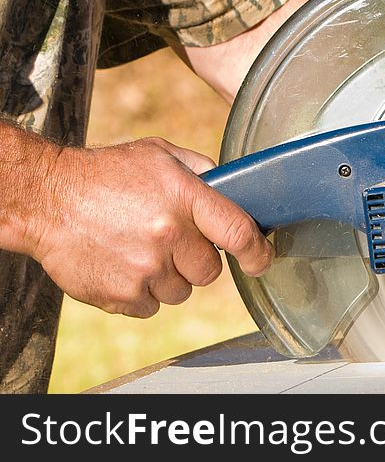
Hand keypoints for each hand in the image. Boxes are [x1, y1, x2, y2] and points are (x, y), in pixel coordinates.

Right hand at [29, 137, 273, 317]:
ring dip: (169, 277)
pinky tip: (123, 265)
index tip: (261, 260)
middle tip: (171, 241)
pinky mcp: (122, 295)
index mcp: (184, 197)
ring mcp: (145, 269)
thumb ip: (200, 170)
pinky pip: (152, 307)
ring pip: (182, 292)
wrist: (46, 199)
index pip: (238, 232)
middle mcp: (168, 235)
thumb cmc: (106, 174)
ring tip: (140, 249)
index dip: (257, 252)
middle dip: (197, 260)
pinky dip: (142, 293)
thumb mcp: (158, 155)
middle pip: (210, 271)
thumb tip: (232, 188)